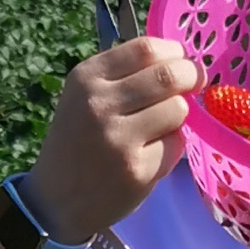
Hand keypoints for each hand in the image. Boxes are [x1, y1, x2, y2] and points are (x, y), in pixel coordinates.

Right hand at [33, 36, 196, 241]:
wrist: (55, 200)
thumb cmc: (78, 142)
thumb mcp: (85, 97)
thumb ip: (125, 76)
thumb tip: (180, 61)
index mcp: (86, 78)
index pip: (145, 48)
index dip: (174, 53)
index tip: (181, 63)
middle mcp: (99, 103)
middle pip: (169, 75)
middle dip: (191, 78)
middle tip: (194, 86)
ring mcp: (118, 138)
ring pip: (178, 109)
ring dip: (177, 118)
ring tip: (158, 130)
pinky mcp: (136, 169)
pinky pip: (175, 144)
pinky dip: (171, 148)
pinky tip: (149, 156)